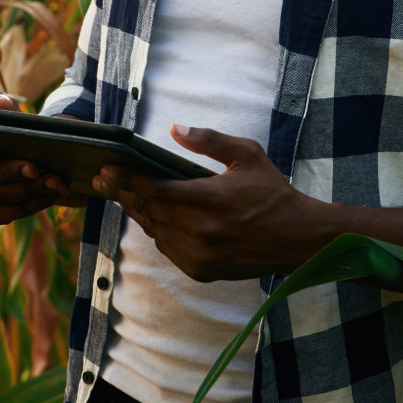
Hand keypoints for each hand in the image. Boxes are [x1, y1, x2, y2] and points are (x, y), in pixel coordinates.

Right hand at [0, 95, 71, 226]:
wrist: (24, 157)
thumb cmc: (9, 133)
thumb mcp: (7, 116)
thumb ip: (3, 105)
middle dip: (10, 172)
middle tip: (35, 167)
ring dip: (30, 190)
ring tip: (55, 180)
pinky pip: (10, 213)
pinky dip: (36, 203)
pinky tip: (55, 192)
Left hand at [92, 124, 322, 281]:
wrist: (298, 239)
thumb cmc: (273, 192)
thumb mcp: (246, 155)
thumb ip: (209, 140)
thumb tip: (174, 130)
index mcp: (210, 200)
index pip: (154, 190)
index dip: (125, 180)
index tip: (105, 170)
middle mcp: (201, 232)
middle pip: (148, 211)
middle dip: (123, 194)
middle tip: (103, 179)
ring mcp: (200, 256)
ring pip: (155, 231)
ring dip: (140, 213)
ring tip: (126, 195)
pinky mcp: (202, 271)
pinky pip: (168, 249)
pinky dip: (159, 232)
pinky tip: (156, 218)